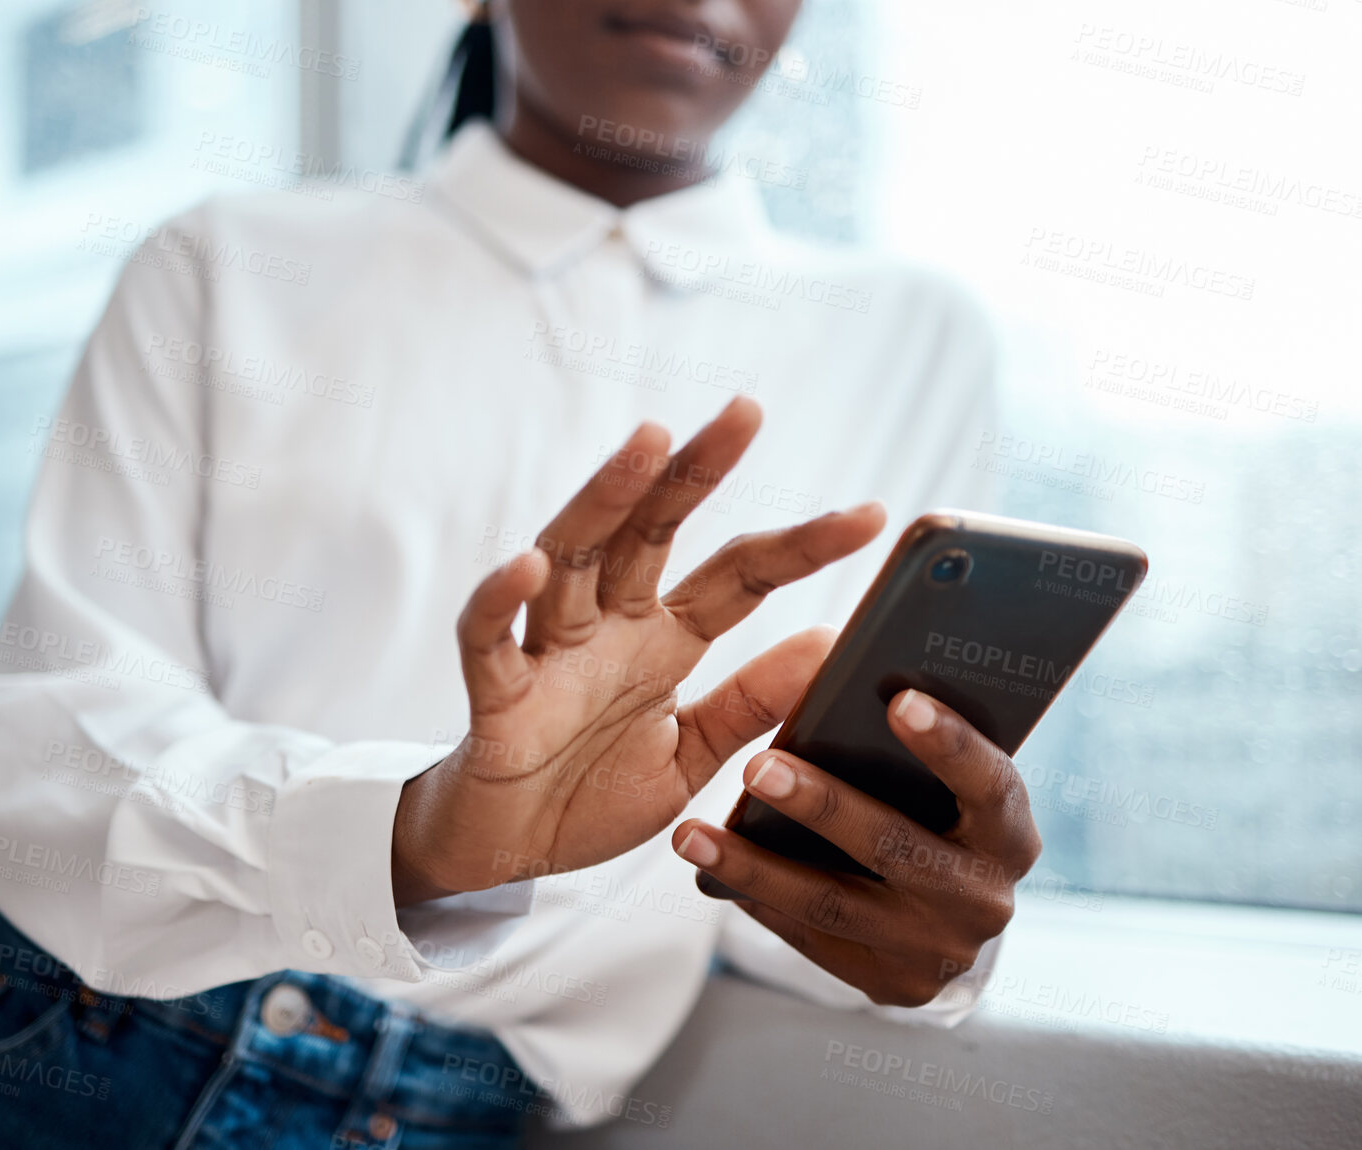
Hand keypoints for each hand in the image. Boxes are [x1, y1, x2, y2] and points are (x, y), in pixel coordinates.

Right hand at [392, 397, 885, 902]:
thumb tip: (829, 645)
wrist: (506, 853)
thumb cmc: (588, 795)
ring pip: (572, 557)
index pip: (738, 576)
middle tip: (746, 412)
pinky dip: (500, 600)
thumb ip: (749, 704)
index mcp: (661, 642)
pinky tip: (527, 564)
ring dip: (606, 499)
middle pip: (650, 531)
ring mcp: (550, 654)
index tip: (871, 517)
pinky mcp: (497, 697)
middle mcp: (608, 629)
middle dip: (694, 470)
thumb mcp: (692, 755)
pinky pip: (490, 639)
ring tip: (646, 444)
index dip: (800, 544)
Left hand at [671, 689, 1041, 1006]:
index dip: (949, 744)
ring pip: (834, 903)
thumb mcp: (948, 780)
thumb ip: (913, 735)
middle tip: (758, 765)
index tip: (898, 699)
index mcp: (1009, 833)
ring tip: (694, 835)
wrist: (949, 914)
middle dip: (822, 805)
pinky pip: (812, 937)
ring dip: (757, 866)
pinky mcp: (892, 984)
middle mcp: (985, 899)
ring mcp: (938, 951)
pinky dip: (759, 900)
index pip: (990, 784)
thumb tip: (837, 659)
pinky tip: (712, 870)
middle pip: (895, 847)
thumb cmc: (937, 813)